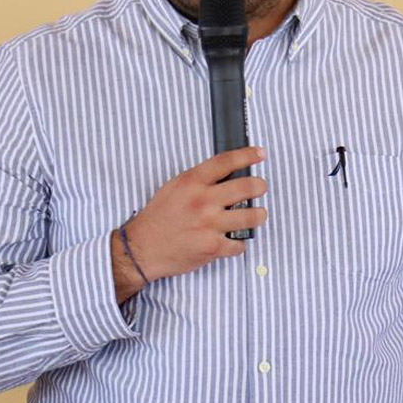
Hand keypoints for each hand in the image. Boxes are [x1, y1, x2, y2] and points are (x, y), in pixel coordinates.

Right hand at [111, 146, 268, 301]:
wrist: (141, 249)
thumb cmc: (159, 218)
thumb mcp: (175, 188)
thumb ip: (200, 180)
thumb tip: (229, 173)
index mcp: (191, 183)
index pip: (226, 162)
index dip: (247, 155)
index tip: (260, 153)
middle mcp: (202, 201)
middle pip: (247, 186)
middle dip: (260, 186)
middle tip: (261, 187)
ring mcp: (209, 224)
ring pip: (252, 216)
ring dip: (259, 215)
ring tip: (257, 215)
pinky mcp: (213, 246)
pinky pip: (240, 244)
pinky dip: (239, 243)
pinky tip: (233, 240)